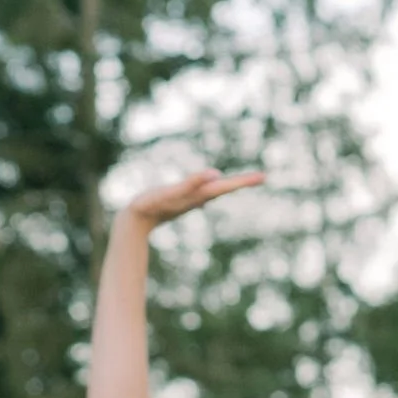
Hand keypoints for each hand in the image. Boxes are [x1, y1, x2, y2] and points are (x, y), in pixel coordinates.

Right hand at [125, 169, 264, 231]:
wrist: (134, 223)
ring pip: (215, 191)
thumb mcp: (171, 192)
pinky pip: (203, 192)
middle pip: (224, 188)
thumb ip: (192, 183)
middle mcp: (198, 198)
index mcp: (199, 195)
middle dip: (241, 182)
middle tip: (261, 177)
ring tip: (243, 181)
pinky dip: (213, 187)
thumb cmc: (151, 206)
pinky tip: (213, 185)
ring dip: (229, 185)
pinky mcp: (182, 200)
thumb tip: (215, 175)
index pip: (226, 186)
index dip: (243, 181)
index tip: (262, 177)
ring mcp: (191, 200)